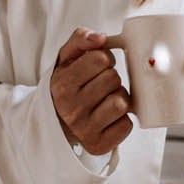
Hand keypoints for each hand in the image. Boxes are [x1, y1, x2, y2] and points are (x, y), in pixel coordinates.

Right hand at [50, 28, 133, 157]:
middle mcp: (72, 109)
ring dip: (119, 98)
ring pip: (122, 102)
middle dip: (111, 78)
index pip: (101, 58)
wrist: (57, 123)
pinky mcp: (100, 145)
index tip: (97, 66)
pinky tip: (109, 118)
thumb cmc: (67, 87)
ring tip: (106, 101)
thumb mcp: (66, 59)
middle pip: (113, 79)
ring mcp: (85, 129)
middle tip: (100, 85)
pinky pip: (126, 125)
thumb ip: (80, 39)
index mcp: (62, 85)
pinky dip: (122, 120)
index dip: (104, 58)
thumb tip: (100, 38)